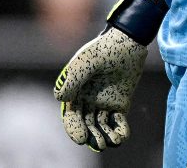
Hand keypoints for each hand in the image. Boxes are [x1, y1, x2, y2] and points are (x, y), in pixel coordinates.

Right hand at [54, 26, 147, 150]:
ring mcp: (103, 103)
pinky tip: (122, 136)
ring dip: (106, 136)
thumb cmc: (103, 49)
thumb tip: (59, 98)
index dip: (74, 129)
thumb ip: (74, 79)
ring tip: (112, 142)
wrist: (127, 42)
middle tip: (100, 144)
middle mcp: (87, 101)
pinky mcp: (120, 103)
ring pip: (101, 126)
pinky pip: (118, 121)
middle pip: (86, 124)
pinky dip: (120, 131)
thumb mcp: (85, 62)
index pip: (71, 117)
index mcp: (74, 93)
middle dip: (92, 136)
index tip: (81, 139)